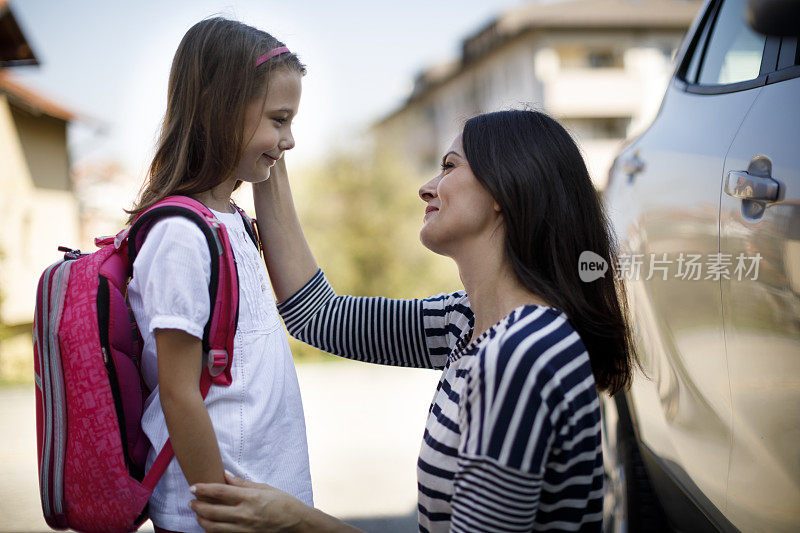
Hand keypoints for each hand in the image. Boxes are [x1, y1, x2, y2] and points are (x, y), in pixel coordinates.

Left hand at [190, 471, 304, 531]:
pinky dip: (213, 531)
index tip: (193, 487)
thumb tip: (224, 475)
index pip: (220, 492)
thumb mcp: (264, 487)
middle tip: (191, 502)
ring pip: (213, 527)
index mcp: (249, 497)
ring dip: (201, 521)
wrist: (296, 523)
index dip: (203, 489)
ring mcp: (244, 529)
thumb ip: (242, 483)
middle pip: (212, 511)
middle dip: (197, 506)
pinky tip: (209, 526)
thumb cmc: (282, 502)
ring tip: (198, 515)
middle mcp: (244, 514)